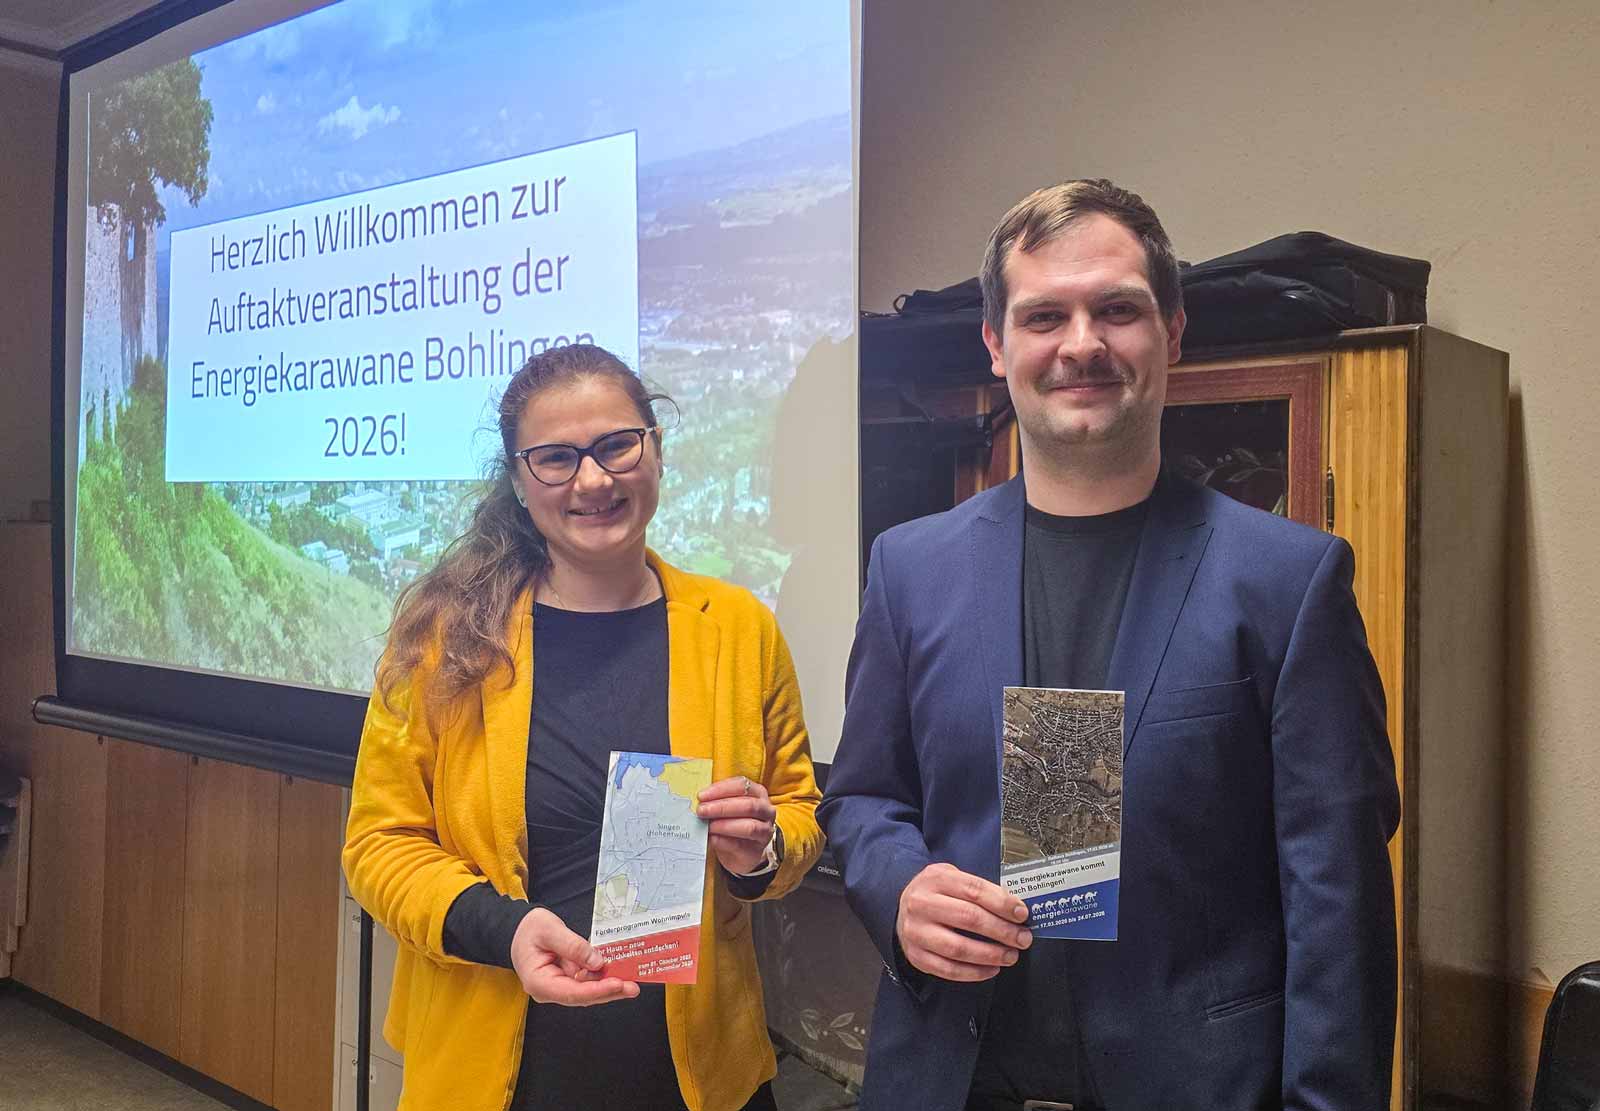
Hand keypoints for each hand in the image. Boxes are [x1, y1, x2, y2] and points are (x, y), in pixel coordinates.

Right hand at [509, 907, 639, 1005]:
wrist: (519, 930)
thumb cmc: (529, 930)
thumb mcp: (549, 930)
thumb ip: (573, 946)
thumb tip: (596, 962)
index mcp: (539, 982)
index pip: (572, 993)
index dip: (596, 991)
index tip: (616, 984)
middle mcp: (549, 990)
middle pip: (583, 996)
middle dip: (609, 991)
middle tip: (632, 987)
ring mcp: (559, 986)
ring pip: (587, 991)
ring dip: (609, 986)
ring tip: (631, 981)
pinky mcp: (567, 980)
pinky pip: (587, 981)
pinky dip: (603, 977)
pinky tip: (619, 973)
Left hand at [696, 775, 776, 874]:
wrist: (741, 851)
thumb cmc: (733, 823)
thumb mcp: (727, 808)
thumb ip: (717, 802)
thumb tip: (699, 802)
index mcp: (758, 793)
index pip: (742, 786)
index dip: (721, 789)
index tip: (702, 796)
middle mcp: (766, 810)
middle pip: (747, 805)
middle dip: (721, 807)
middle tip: (701, 811)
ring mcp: (765, 831)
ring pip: (749, 826)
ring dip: (725, 825)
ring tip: (708, 826)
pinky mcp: (756, 850)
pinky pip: (741, 845)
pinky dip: (724, 841)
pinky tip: (712, 838)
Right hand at [895, 862, 1031, 981]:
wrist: (901, 907)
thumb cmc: (936, 893)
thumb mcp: (953, 878)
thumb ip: (979, 889)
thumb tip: (1015, 909)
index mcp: (935, 879)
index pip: (974, 890)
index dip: (1002, 903)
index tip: (1022, 914)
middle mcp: (922, 904)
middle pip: (969, 918)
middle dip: (1002, 931)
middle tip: (1023, 939)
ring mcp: (916, 932)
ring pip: (959, 948)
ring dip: (991, 954)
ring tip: (1011, 955)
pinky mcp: (916, 956)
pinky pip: (948, 970)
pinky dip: (974, 972)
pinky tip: (992, 968)